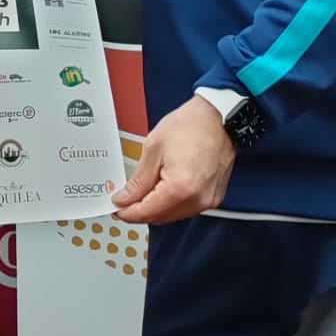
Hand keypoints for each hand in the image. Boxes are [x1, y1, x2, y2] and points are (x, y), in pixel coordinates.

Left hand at [112, 96, 234, 224]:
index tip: (117, 208)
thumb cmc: (192, 126)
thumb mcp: (154, 149)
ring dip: (156, 207)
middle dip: (140, 211)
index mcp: (180, 187)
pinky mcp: (213, 198)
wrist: (218, 118)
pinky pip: (186, 209)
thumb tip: (125, 198)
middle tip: (125, 199)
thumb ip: (138, 180)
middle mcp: (197, 199)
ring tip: (145, 189)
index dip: (127, 212)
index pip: (147, 212)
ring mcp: (208, 200)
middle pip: (160, 218)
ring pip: (172, 216)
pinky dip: (171, 203)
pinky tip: (163, 188)